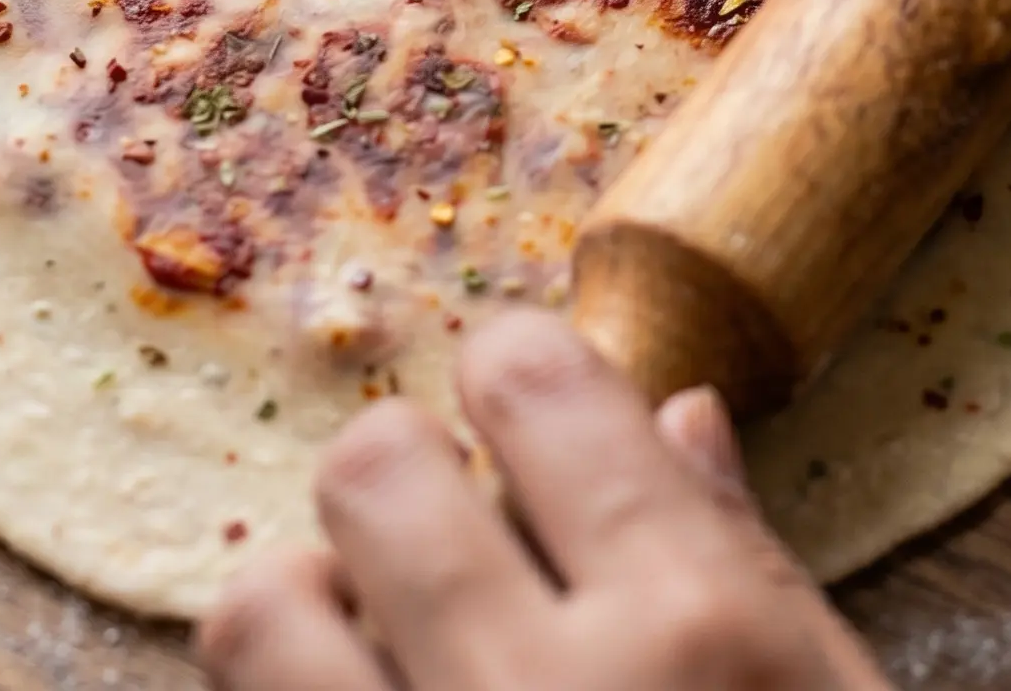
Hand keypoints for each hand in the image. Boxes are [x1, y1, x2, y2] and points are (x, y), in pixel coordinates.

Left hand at [199, 312, 891, 690]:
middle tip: (454, 531)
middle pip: (373, 471)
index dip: (521, 372)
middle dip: (410, 474)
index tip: (529, 395)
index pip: (534, 386)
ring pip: (258, 612)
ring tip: (382, 638)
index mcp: (693, 629)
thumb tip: (683, 419)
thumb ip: (752, 570)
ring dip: (313, 602)